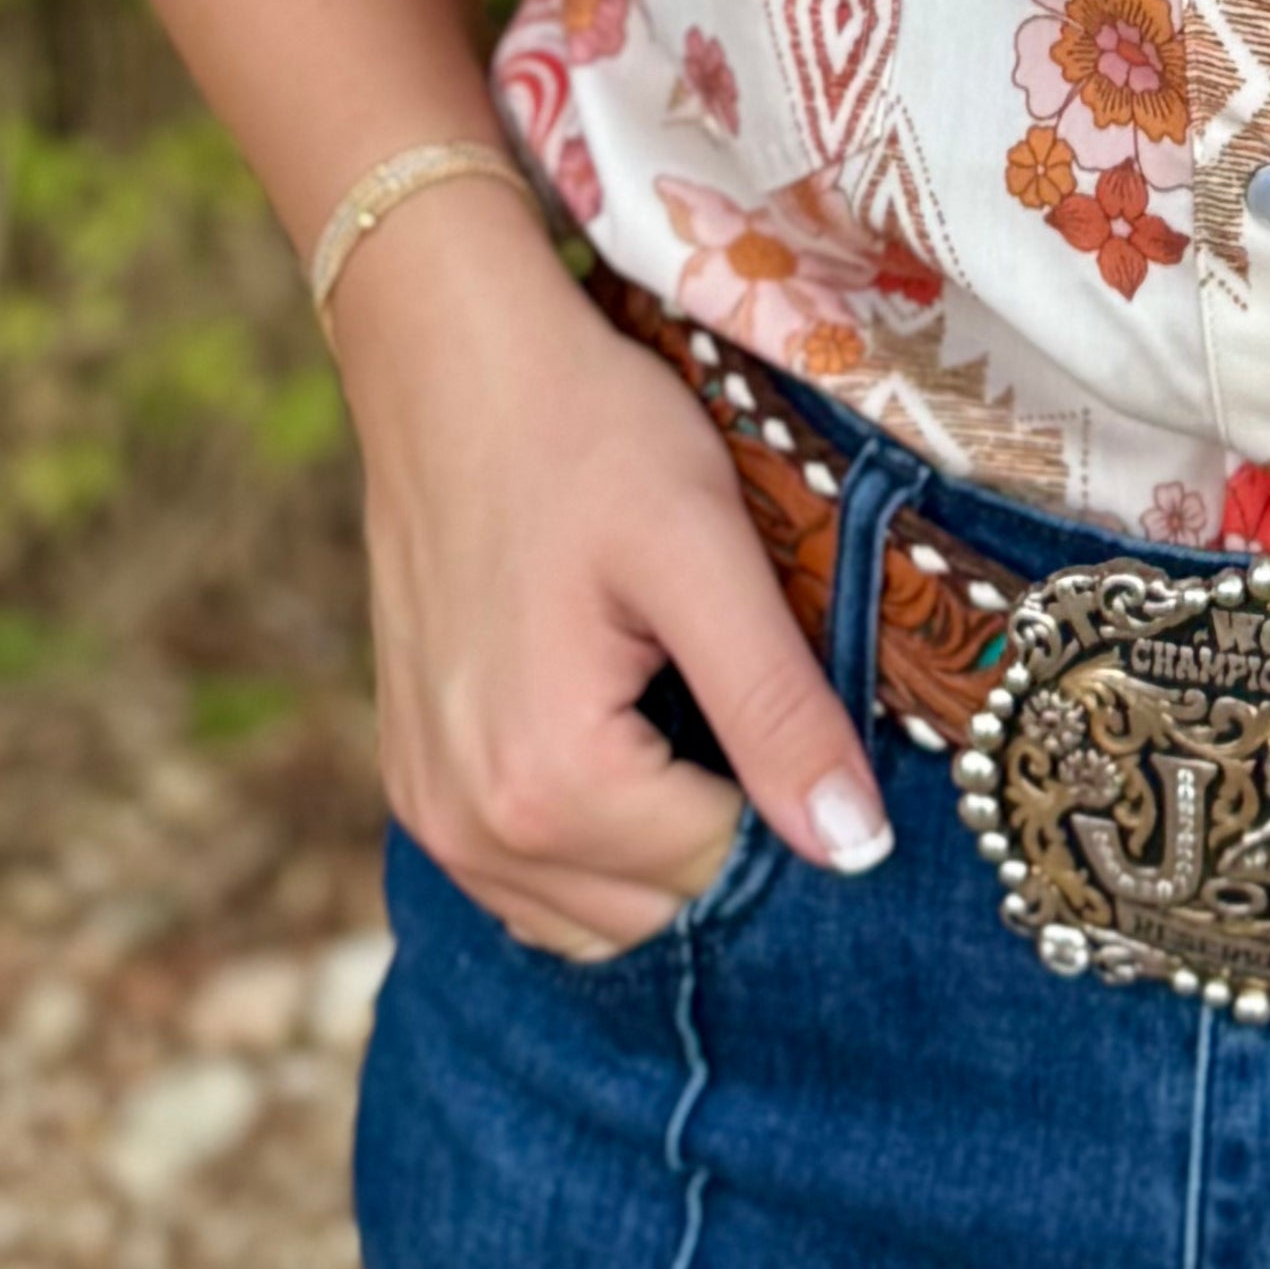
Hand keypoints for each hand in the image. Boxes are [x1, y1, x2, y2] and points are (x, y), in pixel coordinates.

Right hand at [331, 185, 892, 961]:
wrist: (448, 357)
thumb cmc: (586, 430)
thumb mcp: (705, 552)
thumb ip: (778, 710)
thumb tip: (855, 853)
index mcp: (548, 782)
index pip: (720, 870)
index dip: (784, 790)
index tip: (791, 689)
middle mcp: (471, 828)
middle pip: (655, 907)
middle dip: (720, 820)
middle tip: (738, 681)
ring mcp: (429, 812)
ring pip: (590, 911)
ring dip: (655, 841)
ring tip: (678, 695)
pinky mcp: (414, 780)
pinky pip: (524, 876)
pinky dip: (589, 838)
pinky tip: (619, 726)